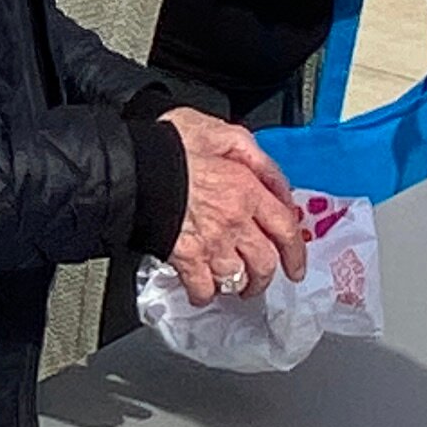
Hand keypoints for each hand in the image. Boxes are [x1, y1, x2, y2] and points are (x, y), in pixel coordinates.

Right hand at [164, 105, 307, 301]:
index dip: (295, 252)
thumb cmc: (170, 146)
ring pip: (237, 279)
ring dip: (238, 287)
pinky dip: (204, 294)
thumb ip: (253, 155)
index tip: (295, 265)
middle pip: (264, 263)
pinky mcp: (185, 257)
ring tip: (234, 288)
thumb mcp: (222, 132)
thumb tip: (271, 177)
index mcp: (247, 190)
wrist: (132, 165)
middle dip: (265, 276)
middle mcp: (234, 222)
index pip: (285, 229)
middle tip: (262, 280)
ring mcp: (210, 243)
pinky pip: (202, 288)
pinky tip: (202, 291)